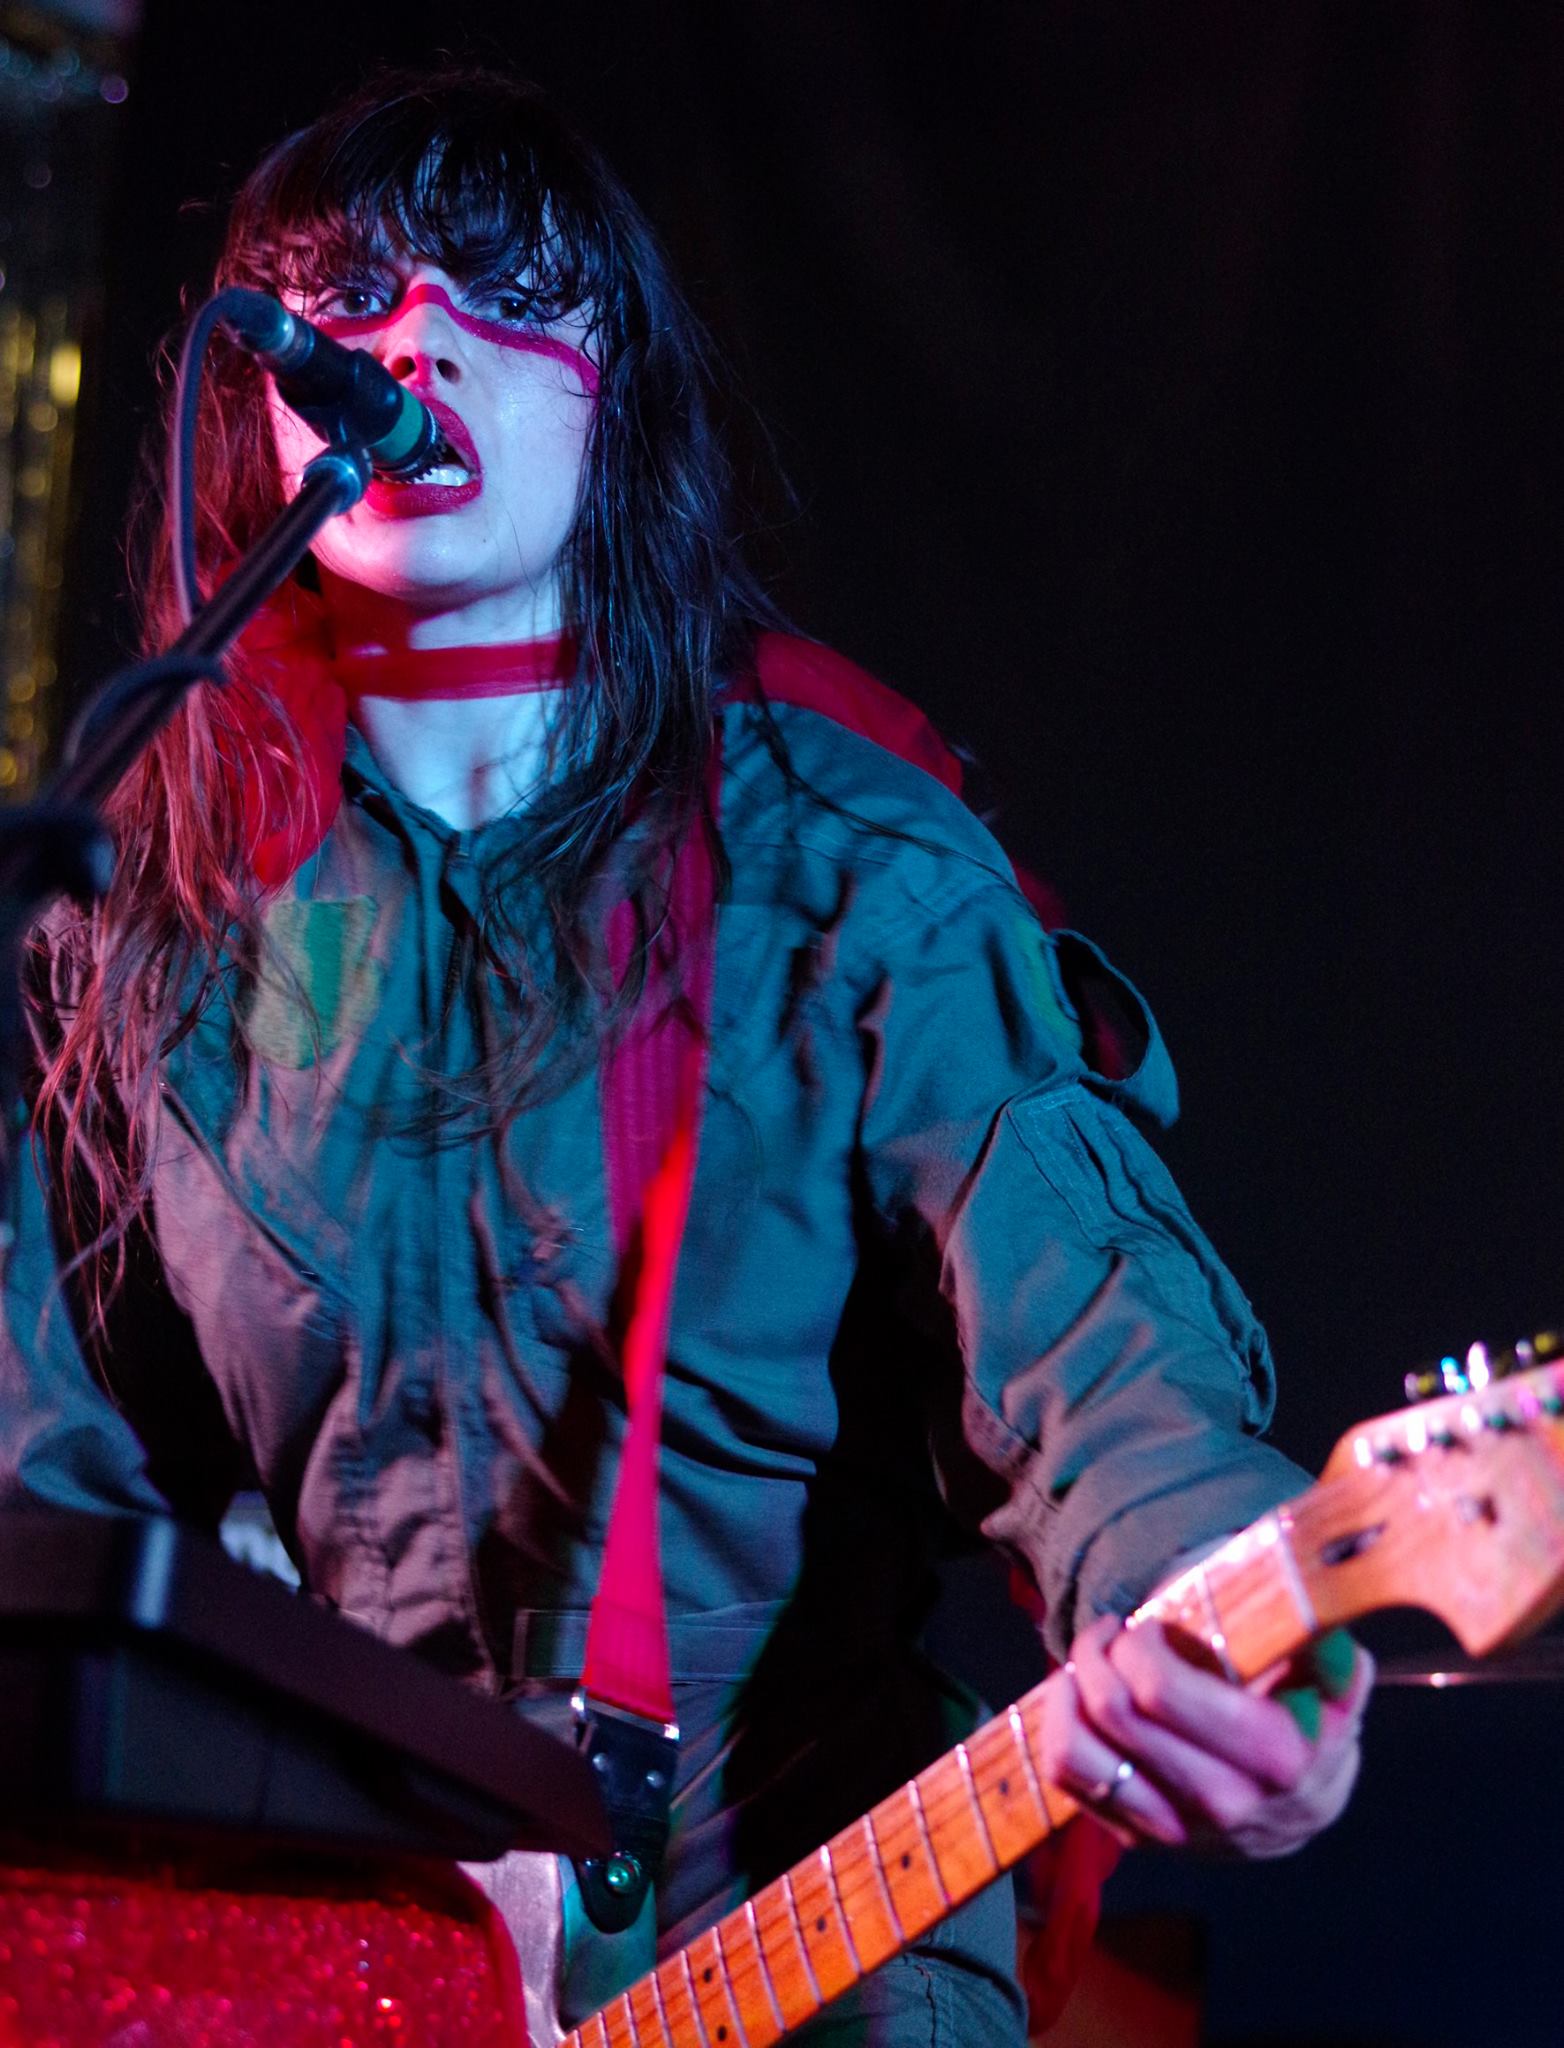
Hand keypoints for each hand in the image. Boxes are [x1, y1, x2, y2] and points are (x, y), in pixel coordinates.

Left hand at [1038, 1615, 1372, 1857]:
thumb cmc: (1309, 1722)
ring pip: (1075, 1753)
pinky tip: (1077, 1696)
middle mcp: (1222, 1802)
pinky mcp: (1140, 1837)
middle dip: (1098, 1649)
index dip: (1139, 1642)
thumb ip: (1328, 1655)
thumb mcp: (1334, 1685)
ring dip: (1067, 1689)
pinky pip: (1068, 1780)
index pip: (1161, 1690)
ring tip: (1089, 1661)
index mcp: (1272, 1756)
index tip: (1150, 1623)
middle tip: (1112, 1629)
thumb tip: (1322, 1634)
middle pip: (1114, 1710)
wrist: (1301, 1807)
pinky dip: (1058, 1726)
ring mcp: (1177, 1828)